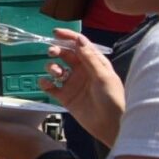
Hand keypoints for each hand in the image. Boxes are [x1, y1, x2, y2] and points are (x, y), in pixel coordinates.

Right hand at [43, 29, 123, 143]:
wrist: (111, 125)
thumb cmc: (113, 99)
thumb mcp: (103, 77)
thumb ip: (90, 58)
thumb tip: (79, 39)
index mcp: (94, 64)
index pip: (80, 46)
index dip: (68, 37)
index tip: (55, 33)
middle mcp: (82, 71)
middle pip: (65, 55)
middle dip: (57, 51)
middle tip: (52, 53)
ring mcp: (73, 84)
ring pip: (56, 69)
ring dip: (52, 67)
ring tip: (56, 73)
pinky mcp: (65, 96)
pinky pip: (50, 86)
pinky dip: (45, 83)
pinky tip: (47, 84)